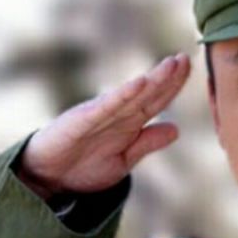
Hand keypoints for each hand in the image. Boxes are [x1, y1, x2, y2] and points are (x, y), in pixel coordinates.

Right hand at [16, 53, 191, 199]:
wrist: (48, 179)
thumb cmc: (84, 167)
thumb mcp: (125, 159)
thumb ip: (148, 143)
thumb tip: (176, 129)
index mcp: (128, 123)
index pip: (155, 101)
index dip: (173, 85)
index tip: (189, 67)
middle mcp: (116, 114)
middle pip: (147, 93)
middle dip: (167, 76)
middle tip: (185, 58)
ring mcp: (99, 115)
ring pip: (131, 95)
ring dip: (152, 80)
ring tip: (171, 65)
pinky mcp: (82, 120)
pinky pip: (106, 106)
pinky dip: (124, 94)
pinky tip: (140, 83)